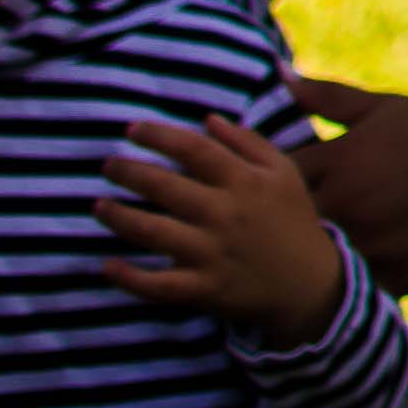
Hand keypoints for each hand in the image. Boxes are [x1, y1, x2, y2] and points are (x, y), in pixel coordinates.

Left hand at [95, 114, 348, 341]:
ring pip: (152, 232)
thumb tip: (207, 119)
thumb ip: (247, 142)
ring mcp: (211, 252)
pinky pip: (157, 285)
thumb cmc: (292, 220)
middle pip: (164, 186)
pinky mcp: (203, 288)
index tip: (131, 130)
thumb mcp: (284, 173)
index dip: (158, 136)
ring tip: (98, 206)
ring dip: (119, 217)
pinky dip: (128, 277)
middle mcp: (224, 213)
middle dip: (128, 172)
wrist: (309, 283)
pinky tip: (107, 265)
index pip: (194, 149)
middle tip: (107, 165)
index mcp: (245, 181)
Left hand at [285, 76, 407, 292]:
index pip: (268, 188)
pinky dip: (355, 290)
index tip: (266, 205)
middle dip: (278, 240)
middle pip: (285, 236)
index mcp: (335, 164)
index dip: (261, 198)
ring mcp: (374, 243)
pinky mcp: (402, 273)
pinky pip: (361, 294)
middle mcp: (346, 205)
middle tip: (279, 246)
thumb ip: (325, 97)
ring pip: (321, 271)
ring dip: (316, 270)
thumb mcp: (381, 107)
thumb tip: (279, 73)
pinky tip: (355, 285)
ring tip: (312, 271)